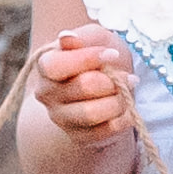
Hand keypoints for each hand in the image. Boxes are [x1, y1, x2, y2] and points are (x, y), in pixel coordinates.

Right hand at [31, 26, 141, 146]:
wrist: (106, 86)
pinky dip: (123, 118)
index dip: (89, 58)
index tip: (112, 54)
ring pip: (93, 113)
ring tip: (126, 92)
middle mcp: (47, 94)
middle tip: (126, 76)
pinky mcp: (79, 136)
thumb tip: (66, 37)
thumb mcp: (95, 38)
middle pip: (84, 87)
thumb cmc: (99, 58)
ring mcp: (61, 118)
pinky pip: (104, 131)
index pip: (57, 65)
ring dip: (118, 100)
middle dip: (112, 80)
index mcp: (46, 66)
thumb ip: (82, 37)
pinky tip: (126, 108)